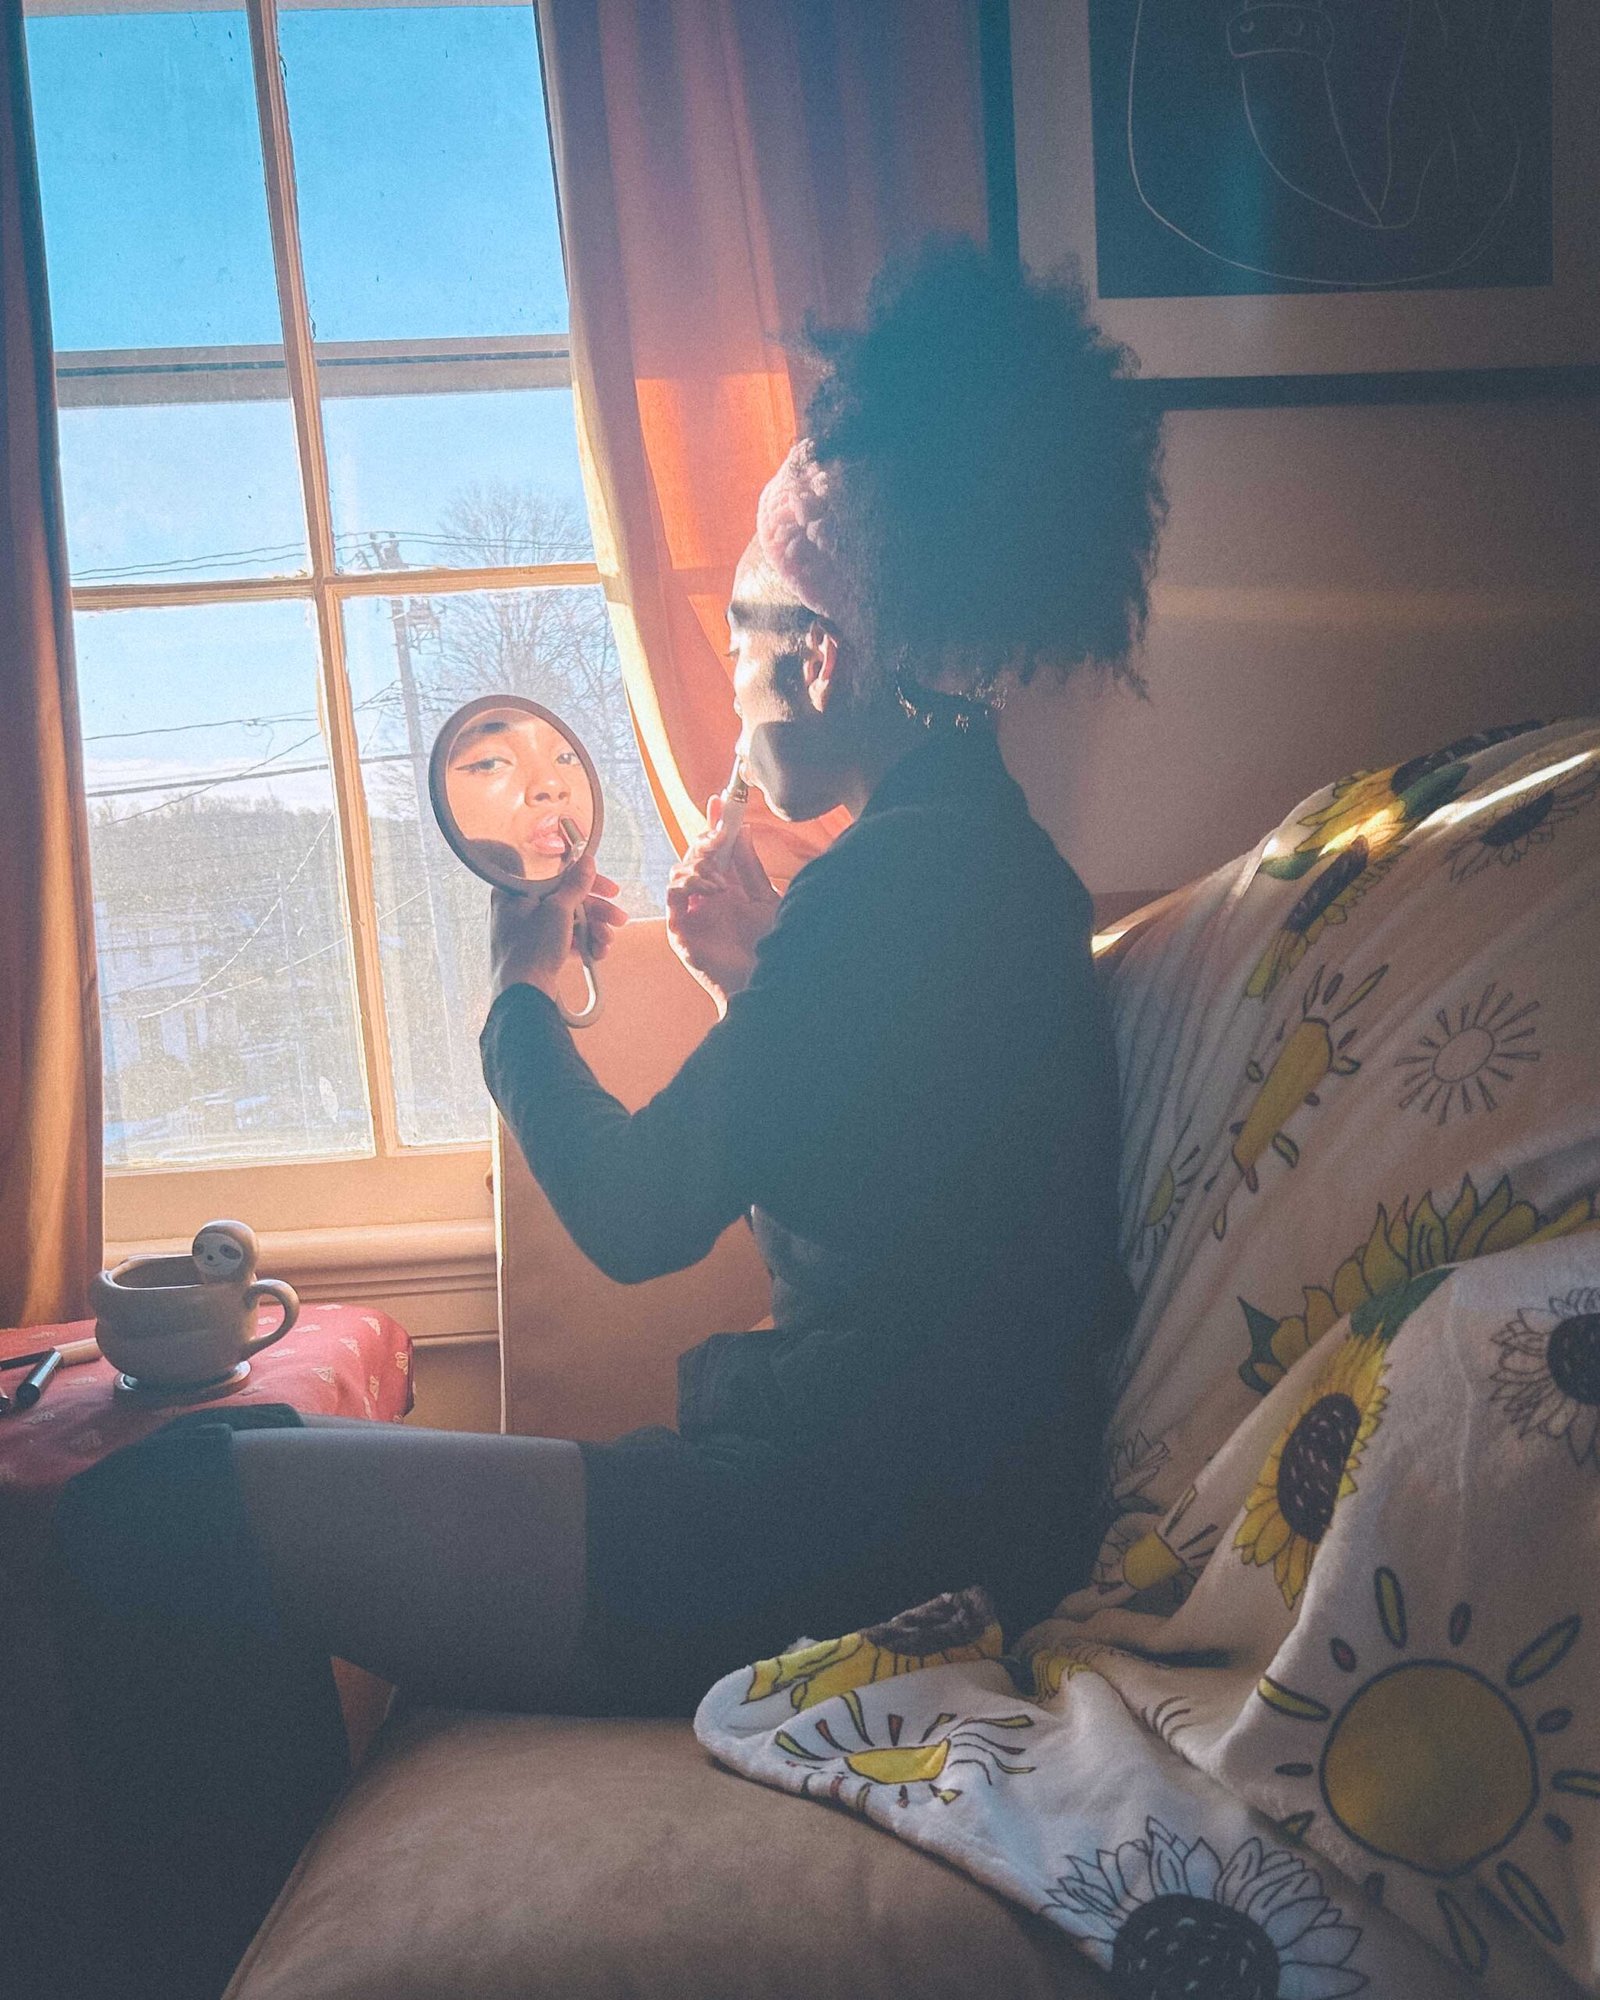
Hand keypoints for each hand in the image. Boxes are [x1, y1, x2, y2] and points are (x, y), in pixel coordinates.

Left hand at [489, 855, 627, 1004]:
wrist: (522, 996)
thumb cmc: (531, 949)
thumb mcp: (558, 910)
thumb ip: (575, 884)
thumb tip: (586, 860)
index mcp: (513, 893)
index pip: (557, 877)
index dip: (588, 883)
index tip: (611, 890)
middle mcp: (516, 910)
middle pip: (565, 901)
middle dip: (596, 913)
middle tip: (619, 919)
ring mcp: (525, 934)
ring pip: (567, 923)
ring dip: (593, 930)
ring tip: (607, 942)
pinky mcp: (535, 954)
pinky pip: (562, 941)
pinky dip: (581, 945)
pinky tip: (597, 953)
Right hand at [666, 799, 779, 1014]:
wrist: (765, 982)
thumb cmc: (768, 947)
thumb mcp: (764, 899)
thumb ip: (750, 866)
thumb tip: (742, 830)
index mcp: (725, 888)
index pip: (714, 850)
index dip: (714, 825)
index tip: (719, 802)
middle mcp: (705, 899)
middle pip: (693, 857)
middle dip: (705, 842)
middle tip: (721, 837)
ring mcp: (691, 914)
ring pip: (678, 872)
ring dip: (698, 866)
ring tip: (721, 878)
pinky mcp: (680, 931)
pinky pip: (673, 896)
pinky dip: (690, 885)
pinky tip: (714, 890)